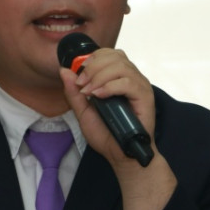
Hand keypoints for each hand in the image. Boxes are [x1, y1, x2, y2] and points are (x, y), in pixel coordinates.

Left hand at [58, 48, 154, 167]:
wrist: (121, 155)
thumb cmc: (107, 135)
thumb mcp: (83, 112)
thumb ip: (73, 93)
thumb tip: (64, 71)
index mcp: (119, 77)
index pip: (108, 54)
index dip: (91, 60)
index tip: (78, 78)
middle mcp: (131, 78)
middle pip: (114, 56)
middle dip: (92, 68)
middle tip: (81, 86)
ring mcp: (140, 86)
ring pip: (121, 66)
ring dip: (99, 76)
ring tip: (89, 93)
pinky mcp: (145, 97)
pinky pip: (128, 82)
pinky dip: (110, 87)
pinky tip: (99, 96)